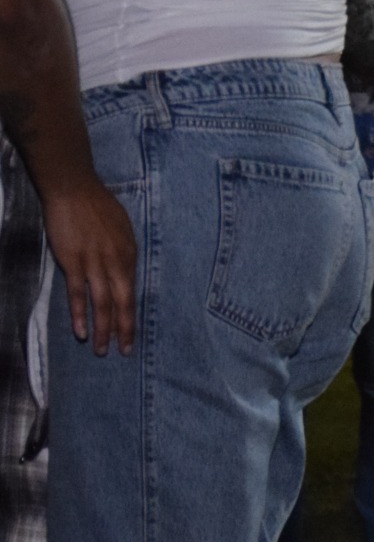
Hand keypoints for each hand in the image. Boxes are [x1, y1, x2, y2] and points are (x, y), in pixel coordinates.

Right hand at [40, 179, 136, 355]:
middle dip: (125, 330)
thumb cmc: (98, 206)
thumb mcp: (123, 229)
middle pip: (123, 303)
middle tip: (125, 351)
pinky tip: (82, 331)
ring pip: (102, 303)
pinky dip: (80, 314)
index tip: (132, 334)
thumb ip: (123, 253)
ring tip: (103, 350)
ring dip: (103, 329)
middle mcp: (116, 262)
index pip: (132, 293)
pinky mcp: (73, 262)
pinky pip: (78, 293)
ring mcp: (94, 263)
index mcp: (130, 255)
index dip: (132, 315)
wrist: (74, 189)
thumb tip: (124, 271)